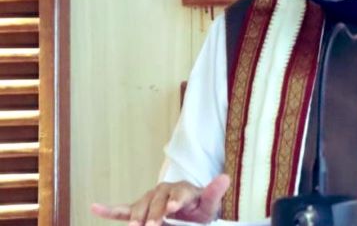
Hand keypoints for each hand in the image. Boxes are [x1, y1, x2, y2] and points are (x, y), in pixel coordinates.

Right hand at [90, 174, 229, 225]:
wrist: (190, 214)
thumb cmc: (200, 210)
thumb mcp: (209, 205)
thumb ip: (214, 193)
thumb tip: (225, 177)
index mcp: (183, 189)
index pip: (179, 192)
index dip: (176, 200)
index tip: (173, 208)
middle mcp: (165, 191)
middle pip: (157, 200)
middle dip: (155, 213)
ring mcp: (150, 199)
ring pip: (140, 206)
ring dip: (136, 217)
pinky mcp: (140, 209)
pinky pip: (123, 210)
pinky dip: (109, 210)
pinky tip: (95, 208)